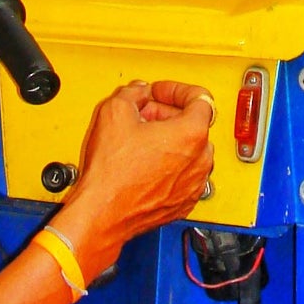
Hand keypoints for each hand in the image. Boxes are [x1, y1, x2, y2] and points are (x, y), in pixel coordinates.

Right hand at [62, 81, 213, 280]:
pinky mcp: (184, 202)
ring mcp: (194, 184)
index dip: (175, 90)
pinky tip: (145, 163)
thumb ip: (134, 92)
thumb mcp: (115, 112)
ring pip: (190, 150)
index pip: (200, 98)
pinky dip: (170, 165)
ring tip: (141, 140)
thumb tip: (139, 92)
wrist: (102, 213)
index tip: (160, 92)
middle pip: (193, 124)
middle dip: (167, 115)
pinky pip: (184, 174)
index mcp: (192, 134)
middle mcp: (200, 160)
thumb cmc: (112, 172)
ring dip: (168, 140)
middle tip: (143, 115)